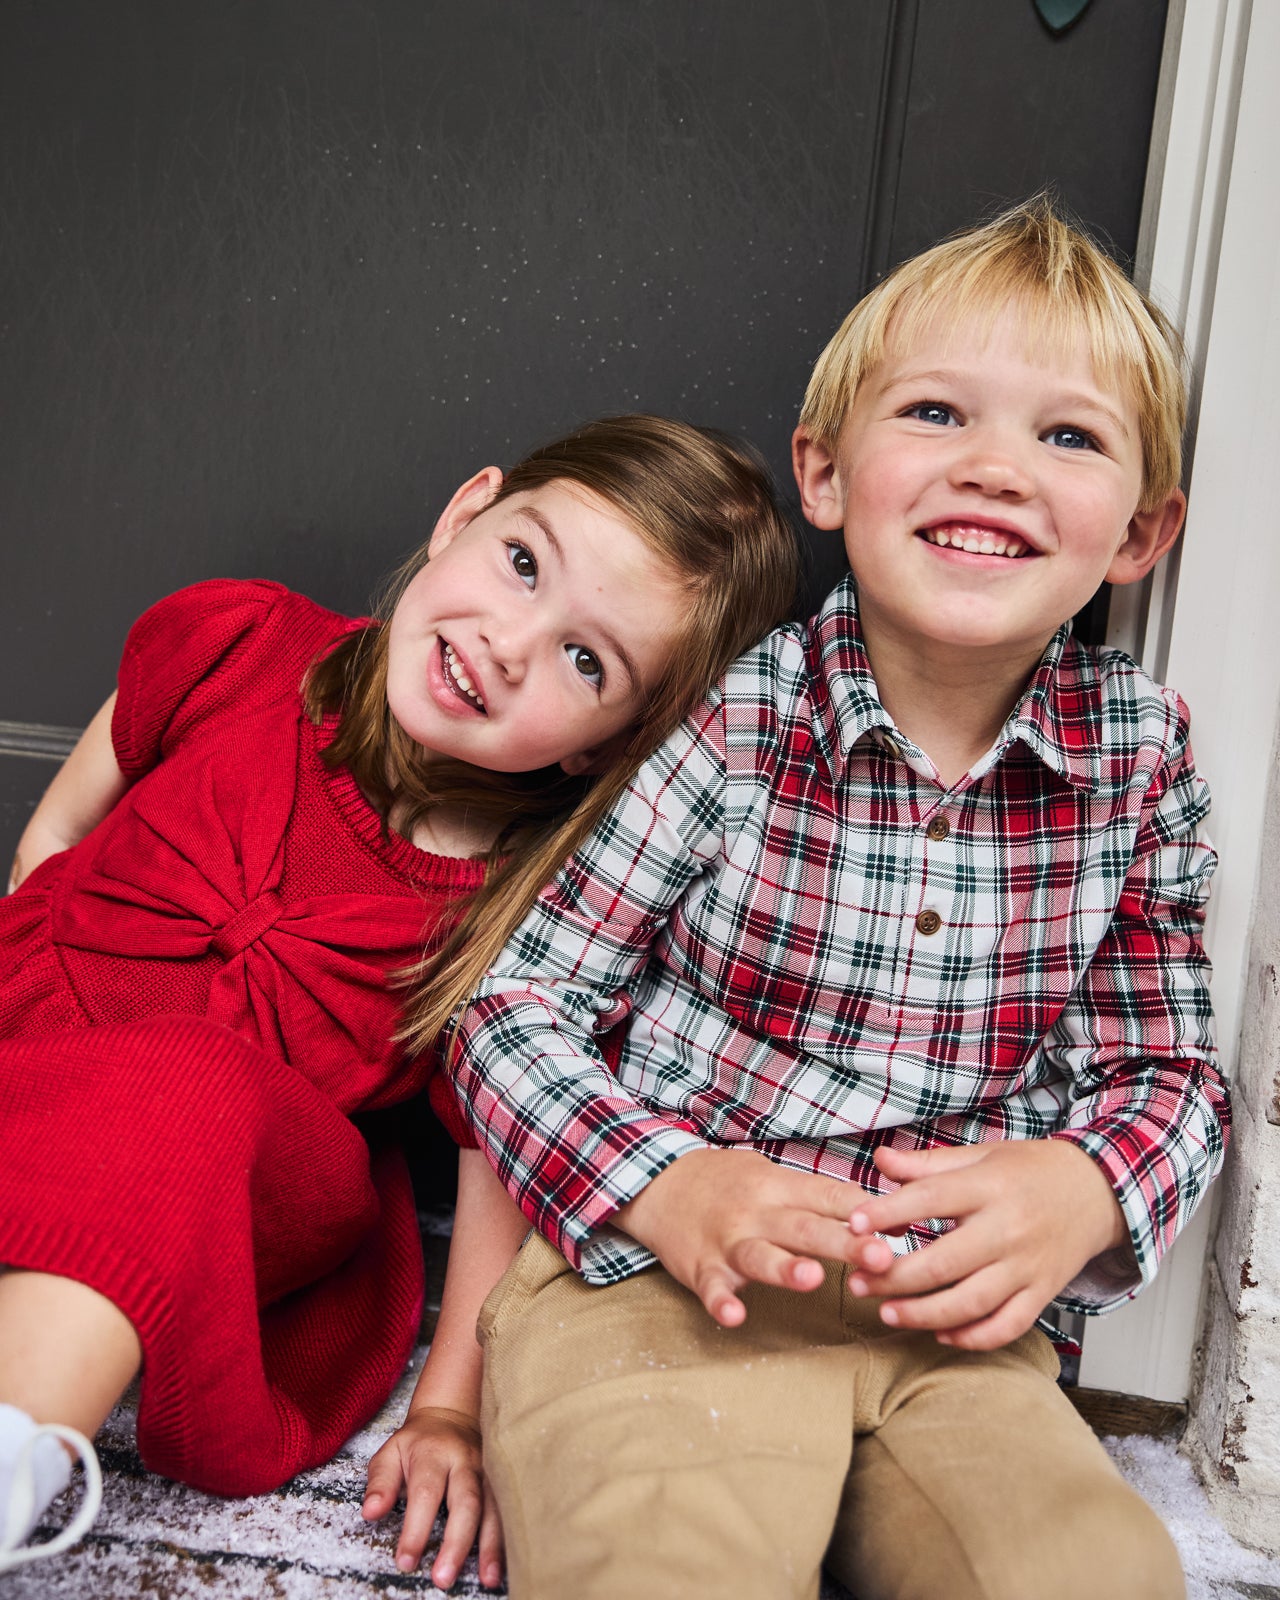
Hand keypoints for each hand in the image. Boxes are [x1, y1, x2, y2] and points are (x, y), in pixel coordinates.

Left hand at [362, 1406, 502, 1588]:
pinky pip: (506, 1511)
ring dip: (491, 1545)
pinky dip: (505, 1540)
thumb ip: (380, 1483)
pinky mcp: (501, 1482)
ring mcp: (487, 1472)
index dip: (416, 1529)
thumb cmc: (417, 1442)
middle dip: (457, 1543)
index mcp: (434, 1454)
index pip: (425, 1493)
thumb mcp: (391, 1452)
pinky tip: (501, 1566)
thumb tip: (370, 1513)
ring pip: (493, 1508)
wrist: (453, 1415)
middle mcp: (465, 1463)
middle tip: (443, 1578)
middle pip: (466, 1502)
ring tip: (488, 1579)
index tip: (406, 1561)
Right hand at [614, 1147, 865, 1326]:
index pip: (830, 1196)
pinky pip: (712, 1288)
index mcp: (780, 1187)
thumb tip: (888, 1217)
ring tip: (813, 1279)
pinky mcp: (701, 1267)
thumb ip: (823, 1199)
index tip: (903, 1228)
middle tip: (881, 1258)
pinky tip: (734, 1316)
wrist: (659, 1183)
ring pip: (760, 1255)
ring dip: (786, 1268)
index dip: (865, 1211)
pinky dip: (721, 1302)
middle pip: (804, 1227)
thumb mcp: (774, 1178)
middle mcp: (757, 1211)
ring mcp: (727, 1240)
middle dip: (844, 1242)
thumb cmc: (730, 1184)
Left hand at [845, 1139, 1129, 1350]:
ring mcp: (1027, 1266)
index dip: (888, 1212)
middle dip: (894, 1276)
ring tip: (886, 1312)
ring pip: (971, 1302)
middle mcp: (1009, 1229)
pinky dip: (972, 1337)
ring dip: (923, 1314)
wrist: (1098, 1191)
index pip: (931, 1199)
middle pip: (944, 1262)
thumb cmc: (1030, 1171)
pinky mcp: (1042, 1294)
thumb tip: (881, 1161)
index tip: (853, 1223)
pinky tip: (940, 1334)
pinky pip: (1005, 1327)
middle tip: (858, 1281)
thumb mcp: (981, 1156)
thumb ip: (929, 1164)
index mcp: (990, 1186)